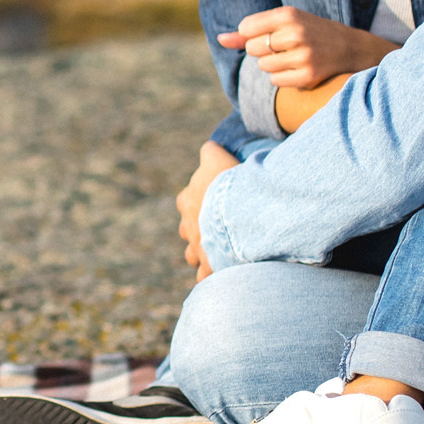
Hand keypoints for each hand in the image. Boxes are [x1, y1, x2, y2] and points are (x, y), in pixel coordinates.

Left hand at [175, 140, 239, 280]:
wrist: (238, 214)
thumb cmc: (227, 184)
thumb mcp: (218, 158)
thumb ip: (210, 151)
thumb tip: (209, 146)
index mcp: (186, 201)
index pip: (185, 202)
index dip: (198, 202)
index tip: (211, 202)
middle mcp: (187, 227)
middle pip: (187, 231)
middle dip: (198, 231)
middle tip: (216, 228)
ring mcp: (197, 250)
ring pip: (192, 255)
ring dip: (203, 253)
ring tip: (219, 252)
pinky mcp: (209, 268)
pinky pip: (205, 277)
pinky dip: (212, 275)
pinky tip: (223, 272)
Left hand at [218, 8, 396, 91]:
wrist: (351, 49)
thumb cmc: (311, 32)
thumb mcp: (285, 22)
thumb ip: (250, 31)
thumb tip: (219, 39)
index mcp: (288, 14)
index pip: (246, 28)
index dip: (252, 35)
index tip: (270, 34)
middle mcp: (295, 33)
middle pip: (253, 49)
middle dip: (264, 51)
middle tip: (286, 47)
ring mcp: (302, 55)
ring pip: (263, 66)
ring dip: (273, 65)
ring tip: (294, 57)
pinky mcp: (307, 76)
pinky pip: (275, 81)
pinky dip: (283, 78)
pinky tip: (300, 69)